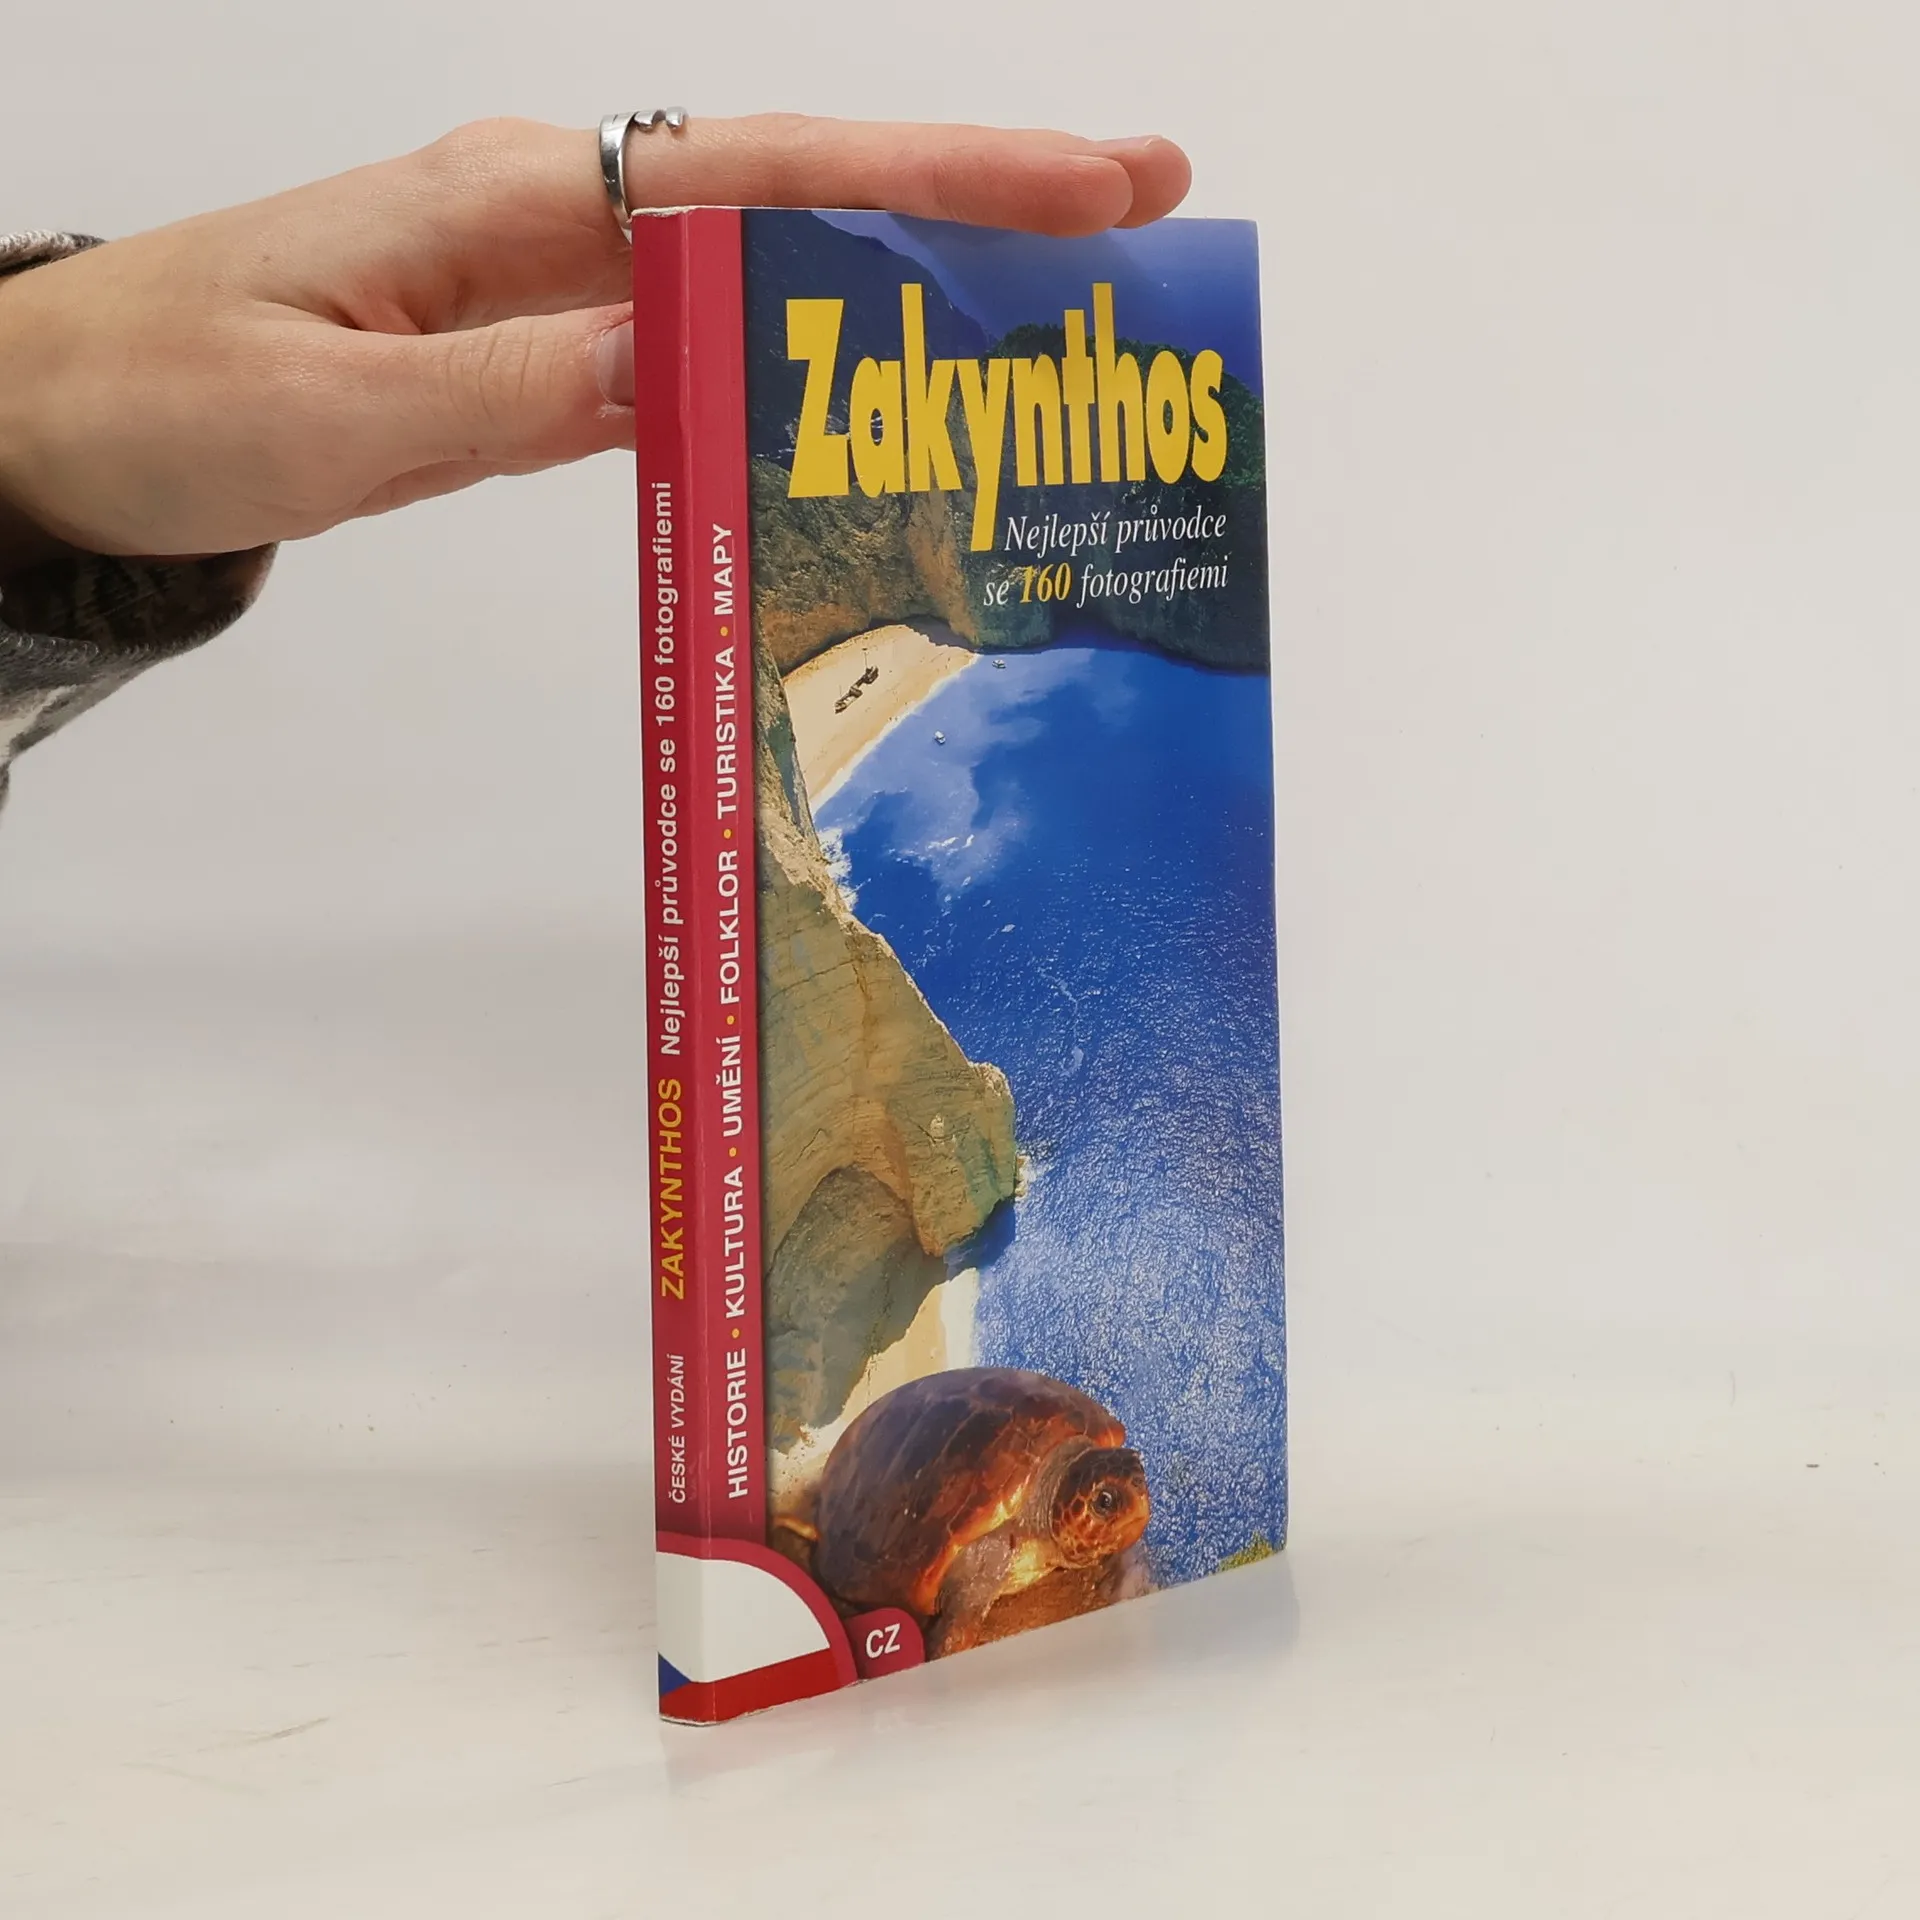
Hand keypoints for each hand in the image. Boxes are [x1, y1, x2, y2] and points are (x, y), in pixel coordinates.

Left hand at [0, 116, 1189, 562]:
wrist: (49, 425)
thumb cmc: (159, 401)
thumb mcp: (338, 418)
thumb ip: (524, 395)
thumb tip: (701, 372)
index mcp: (516, 202)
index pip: (769, 176)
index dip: (940, 179)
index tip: (1090, 184)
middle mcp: (557, 225)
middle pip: (803, 206)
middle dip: (973, 216)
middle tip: (1132, 237)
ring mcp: (554, 292)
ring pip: (768, 286)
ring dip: (905, 305)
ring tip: (1042, 344)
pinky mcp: (540, 359)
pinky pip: (702, 362)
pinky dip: (799, 384)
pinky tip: (868, 420)